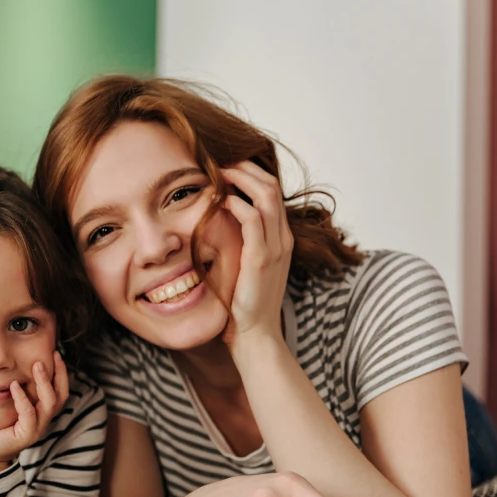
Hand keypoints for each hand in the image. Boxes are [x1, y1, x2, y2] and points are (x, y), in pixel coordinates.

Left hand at [0, 351, 68, 477]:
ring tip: (37, 366)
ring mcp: (36, 428)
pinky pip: (28, 415)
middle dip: (59, 374)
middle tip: (53, 355)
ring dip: (44, 383)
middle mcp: (43, 419)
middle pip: (61, 395)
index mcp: (42, 410)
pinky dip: (23, 399)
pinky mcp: (25, 436)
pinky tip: (14, 386)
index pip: (60, 390)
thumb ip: (16, 386)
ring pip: (49, 403)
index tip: (56, 352)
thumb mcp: (8, 401)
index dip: (62, 372)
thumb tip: (14, 360)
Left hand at [219, 161, 293, 346]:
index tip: (225, 165)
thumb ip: (237, 244)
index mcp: (279, 238)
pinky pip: (253, 220)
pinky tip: (220, 200)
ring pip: (266, 196)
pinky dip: (237, 204)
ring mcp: (275, 248)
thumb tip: (214, 223)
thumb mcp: (243, 267)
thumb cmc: (243, 304)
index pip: (271, 191)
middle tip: (219, 160)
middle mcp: (282, 238)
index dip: (250, 173)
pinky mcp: (262, 259)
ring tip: (219, 171)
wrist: (255, 335)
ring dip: (241, 178)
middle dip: (246, 167)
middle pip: (271, 185)